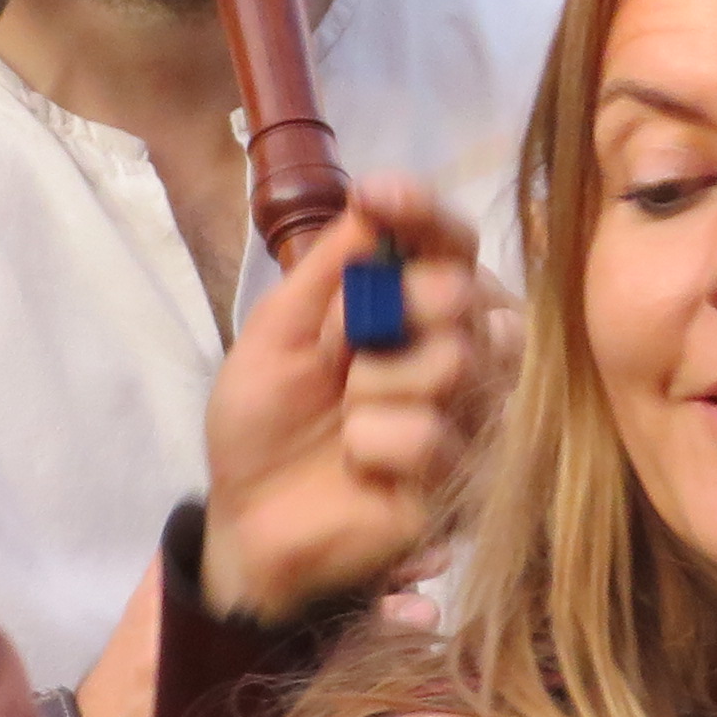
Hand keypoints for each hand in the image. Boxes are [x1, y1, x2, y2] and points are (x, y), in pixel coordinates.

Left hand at [201, 178, 498, 625]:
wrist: (247, 519)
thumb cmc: (263, 421)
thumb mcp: (277, 331)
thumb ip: (329, 268)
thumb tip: (375, 200)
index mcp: (416, 305)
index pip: (449, 242)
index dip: (424, 215)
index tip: (379, 198)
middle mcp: (459, 350)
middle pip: (466, 293)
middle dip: (396, 309)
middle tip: (343, 350)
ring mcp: (469, 414)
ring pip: (455, 360)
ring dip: (374, 384)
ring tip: (345, 416)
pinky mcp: (467, 478)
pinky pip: (431, 435)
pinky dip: (373, 445)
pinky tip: (359, 466)